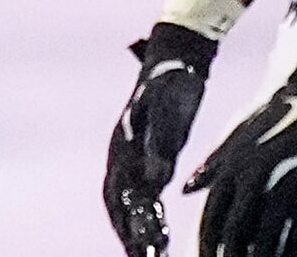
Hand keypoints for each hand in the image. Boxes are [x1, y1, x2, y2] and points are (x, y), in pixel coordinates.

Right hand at [105, 23, 219, 255]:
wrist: (176, 60)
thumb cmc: (172, 81)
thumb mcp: (167, 108)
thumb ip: (162, 143)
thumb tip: (157, 179)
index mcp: (121, 148)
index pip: (120, 196)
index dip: (128, 223)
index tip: (143, 247)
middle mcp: (122, 158)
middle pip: (120, 207)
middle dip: (130, 236)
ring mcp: (133, 160)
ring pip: (131, 206)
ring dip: (139, 233)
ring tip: (153, 256)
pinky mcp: (149, 161)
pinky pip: (145, 197)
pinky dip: (150, 220)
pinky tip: (162, 236)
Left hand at [186, 60, 296, 256]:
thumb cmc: (273, 116)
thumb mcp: (235, 136)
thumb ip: (211, 165)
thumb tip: (185, 188)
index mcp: (233, 167)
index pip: (211, 216)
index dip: (206, 243)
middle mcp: (255, 179)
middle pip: (236, 233)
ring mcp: (284, 187)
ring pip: (267, 239)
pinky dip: (292, 253)